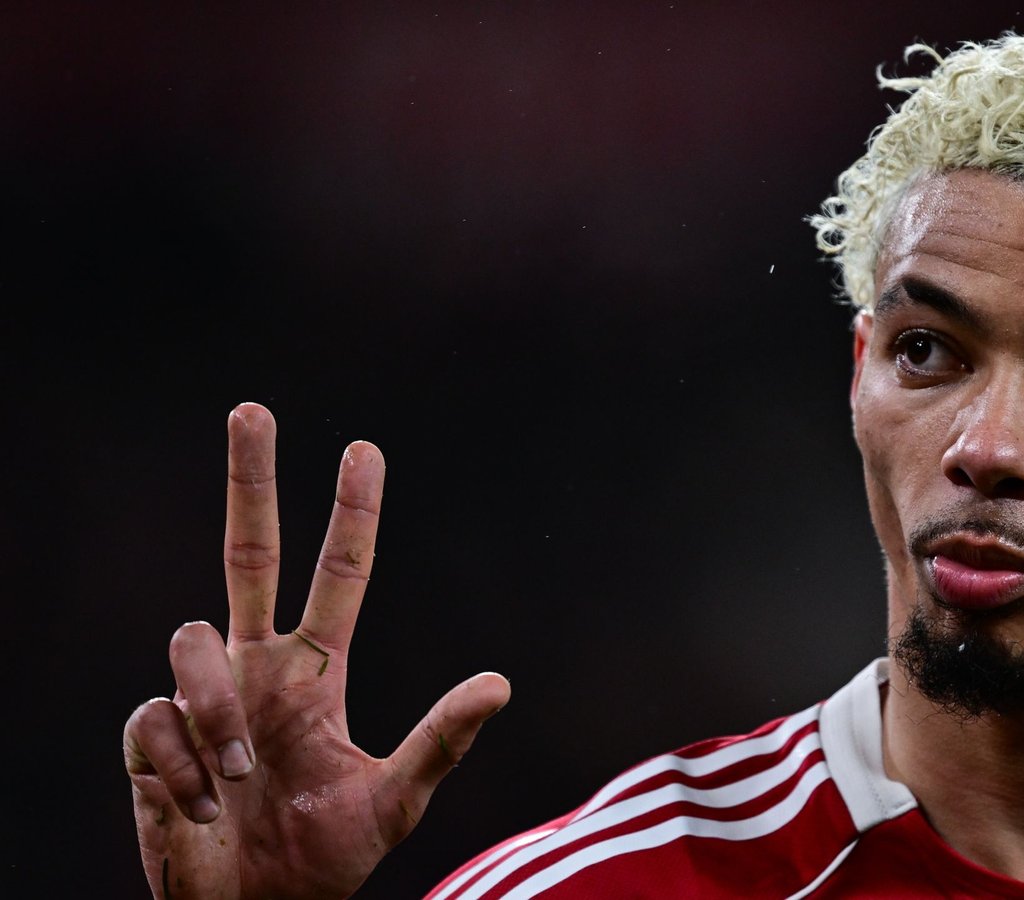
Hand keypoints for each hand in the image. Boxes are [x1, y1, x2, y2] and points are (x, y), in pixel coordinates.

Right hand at [122, 403, 511, 898]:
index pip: (336, 575)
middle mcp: (256, 669)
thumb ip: (440, 741)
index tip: (363, 449)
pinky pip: (155, 721)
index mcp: (315, 672)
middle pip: (245, 552)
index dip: (349, 514)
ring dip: (215, 710)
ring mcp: (201, 699)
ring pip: (191, 642)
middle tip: (252, 410)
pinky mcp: (149, 739)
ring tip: (243, 776)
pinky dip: (184, 769)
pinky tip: (202, 810)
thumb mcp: (393, 799)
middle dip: (248, 480)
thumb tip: (502, 681)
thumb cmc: (324, 856)